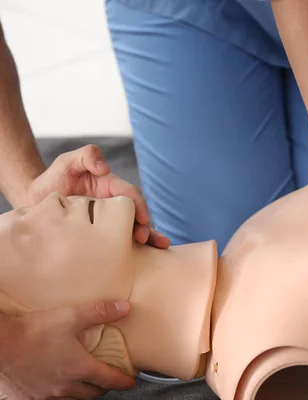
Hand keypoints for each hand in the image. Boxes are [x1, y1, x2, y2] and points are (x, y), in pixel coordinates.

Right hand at [0, 300, 135, 398]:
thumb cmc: (33, 331)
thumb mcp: (70, 317)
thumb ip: (100, 312)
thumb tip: (125, 308)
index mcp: (79, 368)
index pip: (109, 379)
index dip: (123, 381)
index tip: (130, 382)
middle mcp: (65, 386)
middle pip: (92, 393)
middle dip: (103, 387)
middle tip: (107, 379)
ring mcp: (46, 395)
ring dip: (82, 393)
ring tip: (84, 384)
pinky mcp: (29, 398)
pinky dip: (59, 397)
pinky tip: (57, 389)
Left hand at [28, 145, 168, 248]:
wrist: (33, 200)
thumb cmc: (53, 179)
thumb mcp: (67, 162)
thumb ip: (86, 156)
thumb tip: (105, 168)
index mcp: (111, 187)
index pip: (131, 195)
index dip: (139, 206)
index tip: (141, 219)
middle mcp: (113, 204)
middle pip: (137, 214)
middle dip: (146, 225)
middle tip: (145, 238)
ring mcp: (108, 220)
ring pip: (132, 228)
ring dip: (147, 238)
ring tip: (158, 249)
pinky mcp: (100, 234)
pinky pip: (117, 240)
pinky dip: (130, 249)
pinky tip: (137, 260)